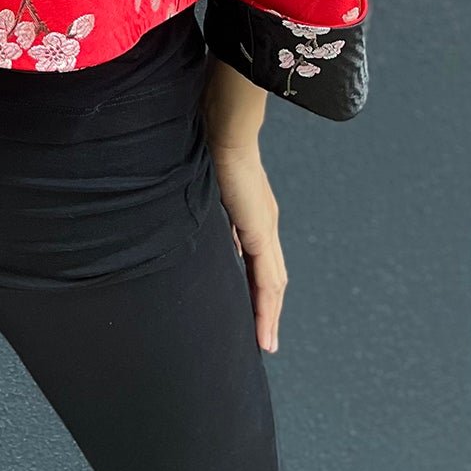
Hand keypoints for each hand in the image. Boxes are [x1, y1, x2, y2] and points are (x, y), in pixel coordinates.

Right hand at [210, 139, 286, 354]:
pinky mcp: (260, 232)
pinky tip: (264, 328)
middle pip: (272, 278)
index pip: (259, 258)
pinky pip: (266, 280)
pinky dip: (267, 307)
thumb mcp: (207, 187)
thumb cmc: (210, 145)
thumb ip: (207, 208)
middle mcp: (265, 224)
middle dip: (269, 310)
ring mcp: (266, 228)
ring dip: (270, 315)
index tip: (252, 310)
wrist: (224, 128)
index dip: (258, 287)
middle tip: (265, 340)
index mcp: (254, 214)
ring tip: (266, 342)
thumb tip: (196, 225)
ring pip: (274, 284)